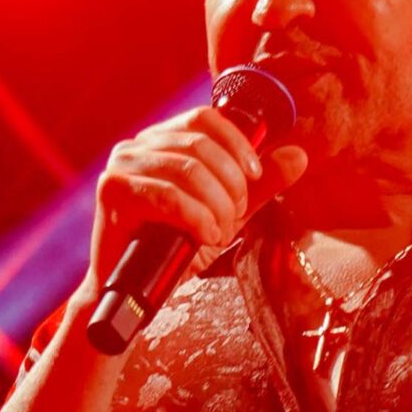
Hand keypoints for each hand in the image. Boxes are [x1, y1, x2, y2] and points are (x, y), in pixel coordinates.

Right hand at [88, 106, 306, 291]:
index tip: (254, 176)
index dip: (237, 143)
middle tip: (235, 218)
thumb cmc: (175, 251)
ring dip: (217, 206)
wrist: (134, 291)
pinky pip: (168, 195)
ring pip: (188, 170)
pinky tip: (205, 237)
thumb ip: (259, 187)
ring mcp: (121, 167)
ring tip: (220, 233)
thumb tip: (299, 155)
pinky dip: (197, 218)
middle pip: (200, 145)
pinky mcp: (112, 191)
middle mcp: (137, 146)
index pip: (204, 119)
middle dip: (231, 185)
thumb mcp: (225, 214)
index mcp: (160, 142)